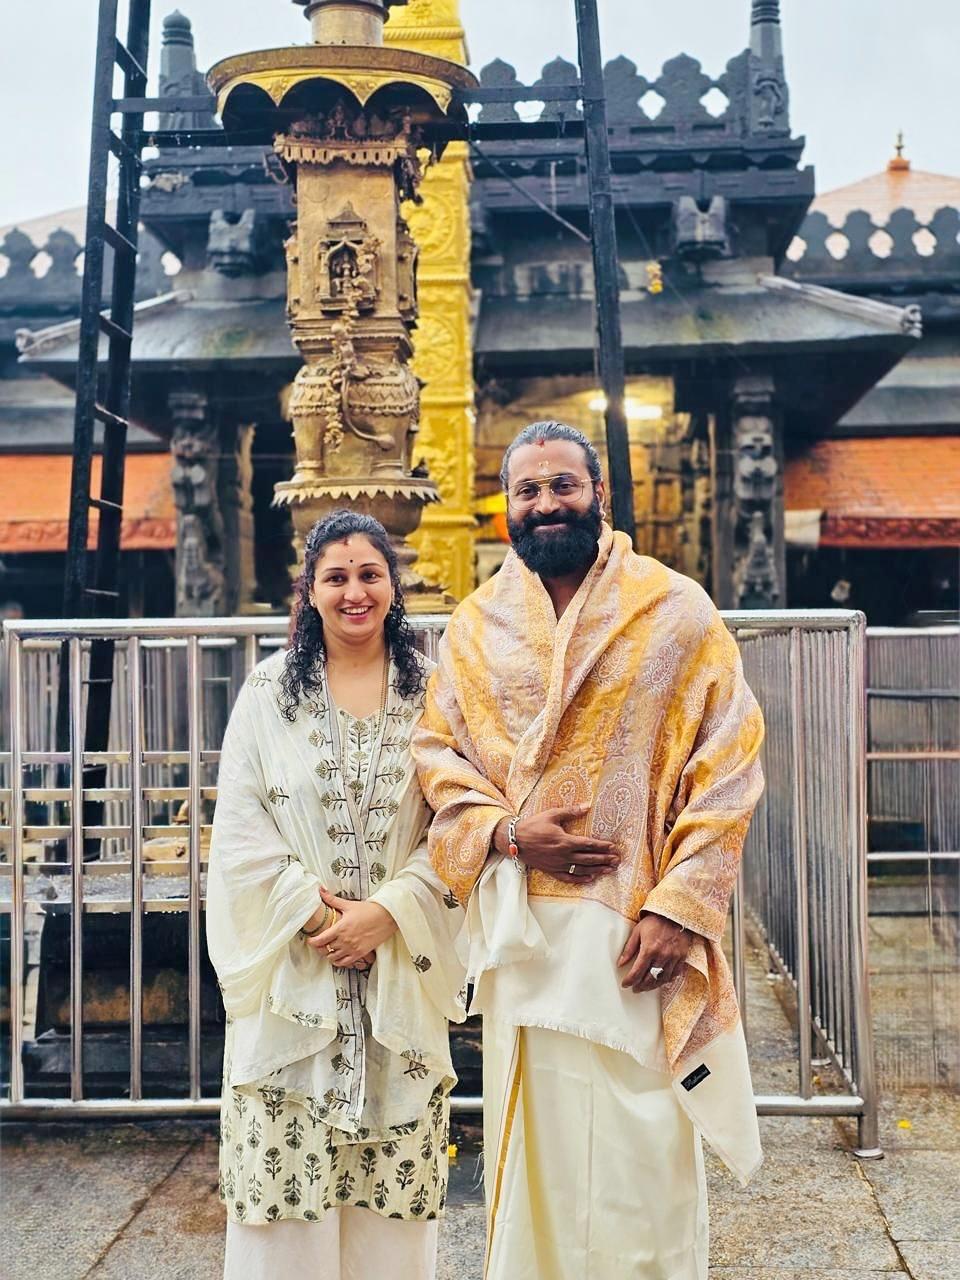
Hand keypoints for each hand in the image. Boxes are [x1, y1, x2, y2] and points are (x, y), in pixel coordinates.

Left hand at [305, 887, 396, 967]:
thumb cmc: (369, 910)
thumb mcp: (349, 904)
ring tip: (328, 949)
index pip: (320, 940)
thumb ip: (332, 899)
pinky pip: (345, 963)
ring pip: (333, 958)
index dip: (312, 942)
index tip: (310, 940)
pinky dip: (339, 962)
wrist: (387, 917)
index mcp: (340, 928)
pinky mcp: (360, 954)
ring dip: (328, 955)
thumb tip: (320, 890)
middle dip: (319, 948)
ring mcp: (352, 948)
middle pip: (325, 950)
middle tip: (319, 943)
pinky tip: (338, 956)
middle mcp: (345, 940)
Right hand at [497, 802, 619, 883]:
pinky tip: (590, 878)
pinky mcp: (552, 871)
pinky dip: (580, 879)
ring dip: (597, 870)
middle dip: (605, 859)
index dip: (602, 846)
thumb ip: (570, 812)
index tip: (614, 847)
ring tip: (610, 870)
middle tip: (618, 860)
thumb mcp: (551, 814)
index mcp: (565, 841)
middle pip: (589, 859)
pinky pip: (569, 878)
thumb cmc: (533, 826)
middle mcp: (564, 855)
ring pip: (582, 870)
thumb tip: (587, 806)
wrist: (514, 841)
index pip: (589, 844)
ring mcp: (558, 865)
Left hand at [617, 911, 691, 992]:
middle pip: (650, 979)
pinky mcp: (682, 957)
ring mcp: (674, 958)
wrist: (675, 914)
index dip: (630, 980)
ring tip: (646, 987)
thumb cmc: (655, 921)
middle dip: (641, 986)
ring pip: (662, 979)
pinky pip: (674, 974)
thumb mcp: (638, 931)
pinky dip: (667, 980)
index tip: (625, 984)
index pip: (637, 972)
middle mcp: (662, 956)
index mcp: (649, 949)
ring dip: (653, 986)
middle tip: (635, 988)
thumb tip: (620, 963)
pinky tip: (661, 980)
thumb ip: (629, 949)